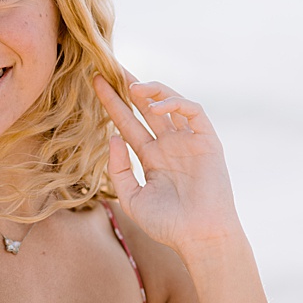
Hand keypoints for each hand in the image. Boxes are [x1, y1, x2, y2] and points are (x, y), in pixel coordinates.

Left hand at [94, 75, 239, 256]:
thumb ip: (118, 169)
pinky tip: (157, 108)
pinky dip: (176, 103)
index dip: (112, 104)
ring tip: (132, 87)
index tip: (95, 83)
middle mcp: (170, 146)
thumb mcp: (132, 197)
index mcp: (152, 158)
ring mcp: (189, 141)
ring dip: (153, 90)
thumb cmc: (167, 224)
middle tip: (110, 66)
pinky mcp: (208, 140)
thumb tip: (112, 137)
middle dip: (129, 86)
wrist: (199, 236)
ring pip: (170, 103)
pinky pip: (193, 112)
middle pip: (146, 107)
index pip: (128, 124)